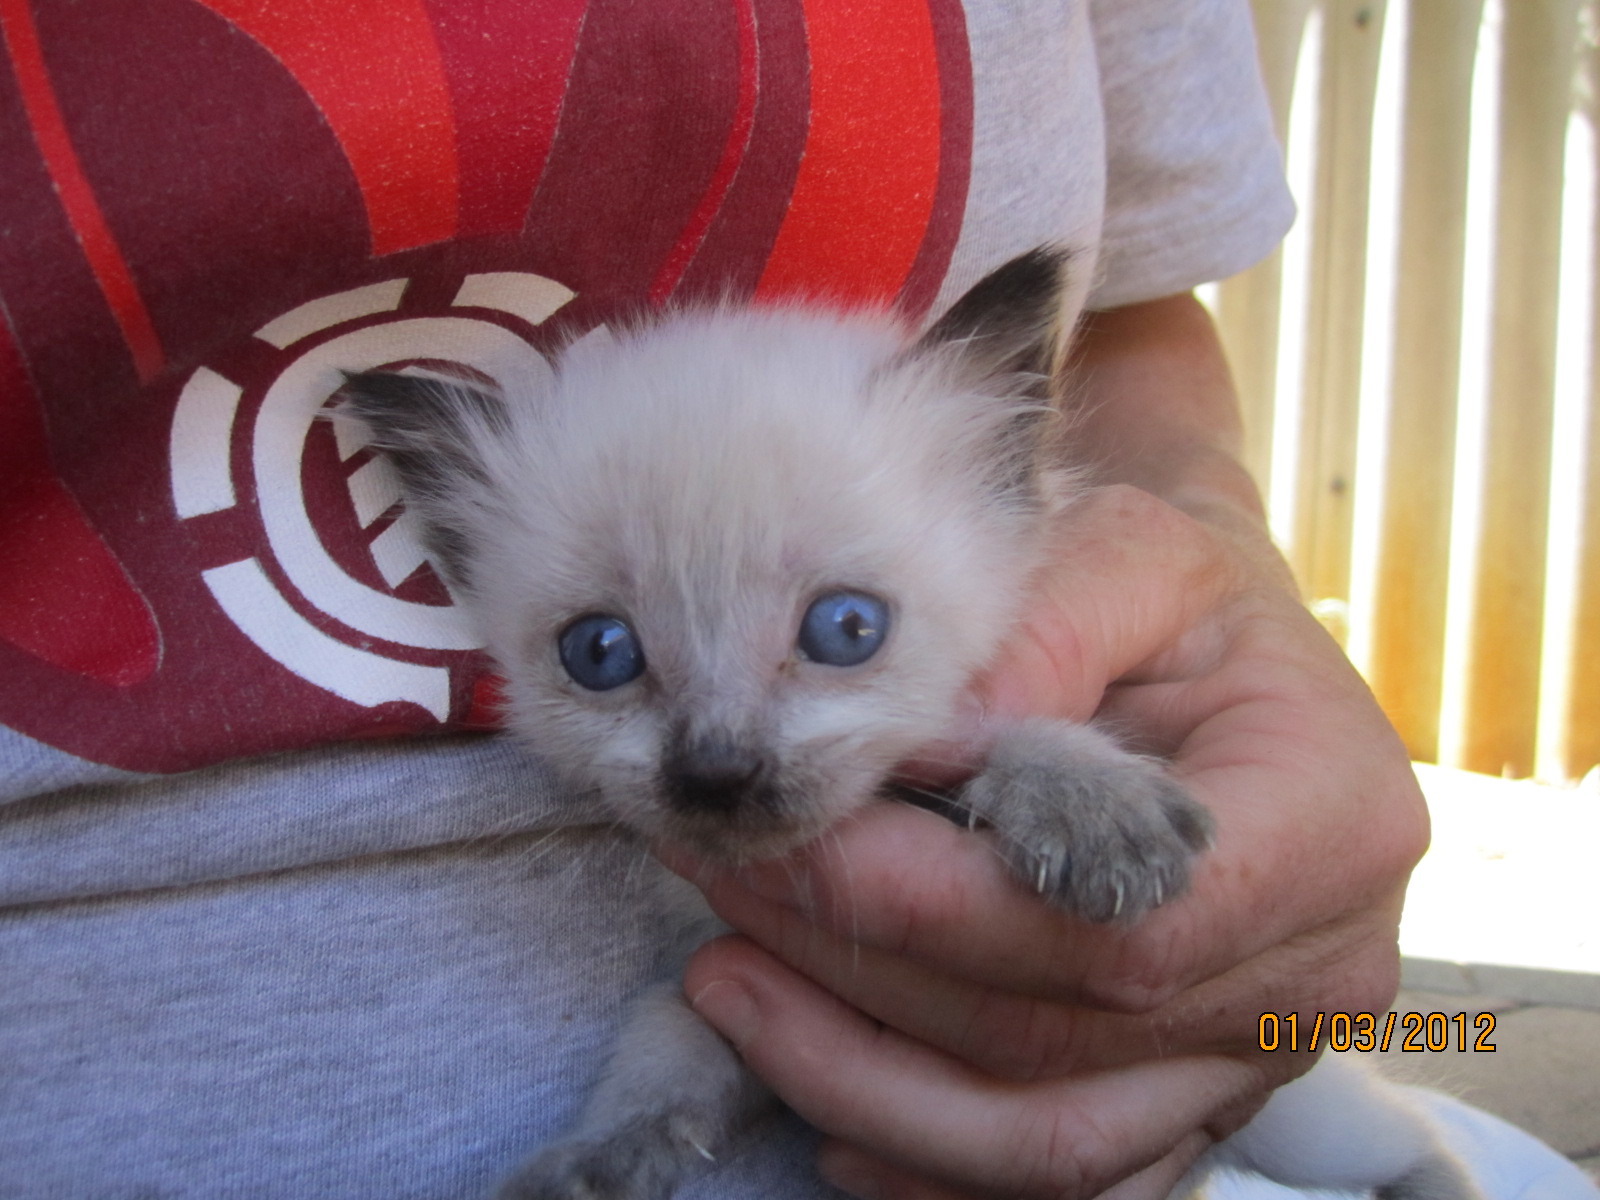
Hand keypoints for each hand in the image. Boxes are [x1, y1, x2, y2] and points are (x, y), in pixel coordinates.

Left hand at [662, 482, 1428, 1199]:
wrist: (1215, 652)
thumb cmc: (1172, 595)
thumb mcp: (1131, 551)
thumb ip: (1041, 632)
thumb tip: (916, 741)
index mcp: (1332, 821)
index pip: (1119, 918)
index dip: (936, 905)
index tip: (794, 838)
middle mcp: (1315, 964)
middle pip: (1059, 1032)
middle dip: (859, 967)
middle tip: (725, 875)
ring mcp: (1254, 1050)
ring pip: (1044, 1140)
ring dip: (858, 1076)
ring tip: (727, 978)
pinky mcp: (1188, 1093)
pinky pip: (1056, 1172)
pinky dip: (925, 1156)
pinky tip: (820, 1102)